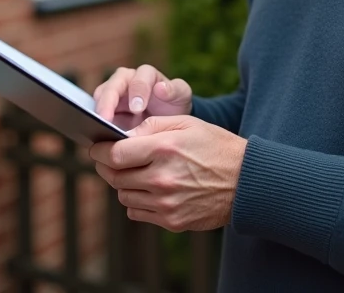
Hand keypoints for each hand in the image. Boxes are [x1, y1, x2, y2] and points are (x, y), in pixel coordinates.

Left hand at [88, 116, 247, 231]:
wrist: (246, 181)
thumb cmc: (215, 146)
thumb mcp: (187, 123)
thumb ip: (151, 126)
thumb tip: (121, 135)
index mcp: (164, 149)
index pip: (114, 154)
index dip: (99, 151)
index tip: (97, 148)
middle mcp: (162, 179)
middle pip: (114, 176)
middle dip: (107, 166)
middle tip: (112, 159)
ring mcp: (166, 203)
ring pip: (123, 195)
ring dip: (123, 183)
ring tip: (136, 172)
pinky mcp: (172, 221)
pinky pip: (137, 212)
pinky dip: (137, 201)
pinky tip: (150, 189)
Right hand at [93, 65, 192, 130]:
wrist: (167, 119)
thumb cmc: (173, 103)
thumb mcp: (181, 95)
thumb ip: (175, 89)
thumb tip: (161, 88)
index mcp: (144, 75)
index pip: (137, 79)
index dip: (136, 92)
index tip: (137, 108)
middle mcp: (124, 82)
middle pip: (111, 88)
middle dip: (107, 103)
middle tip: (105, 119)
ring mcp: (112, 97)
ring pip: (99, 101)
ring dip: (97, 114)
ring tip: (95, 129)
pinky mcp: (105, 112)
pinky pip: (95, 116)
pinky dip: (93, 124)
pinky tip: (94, 137)